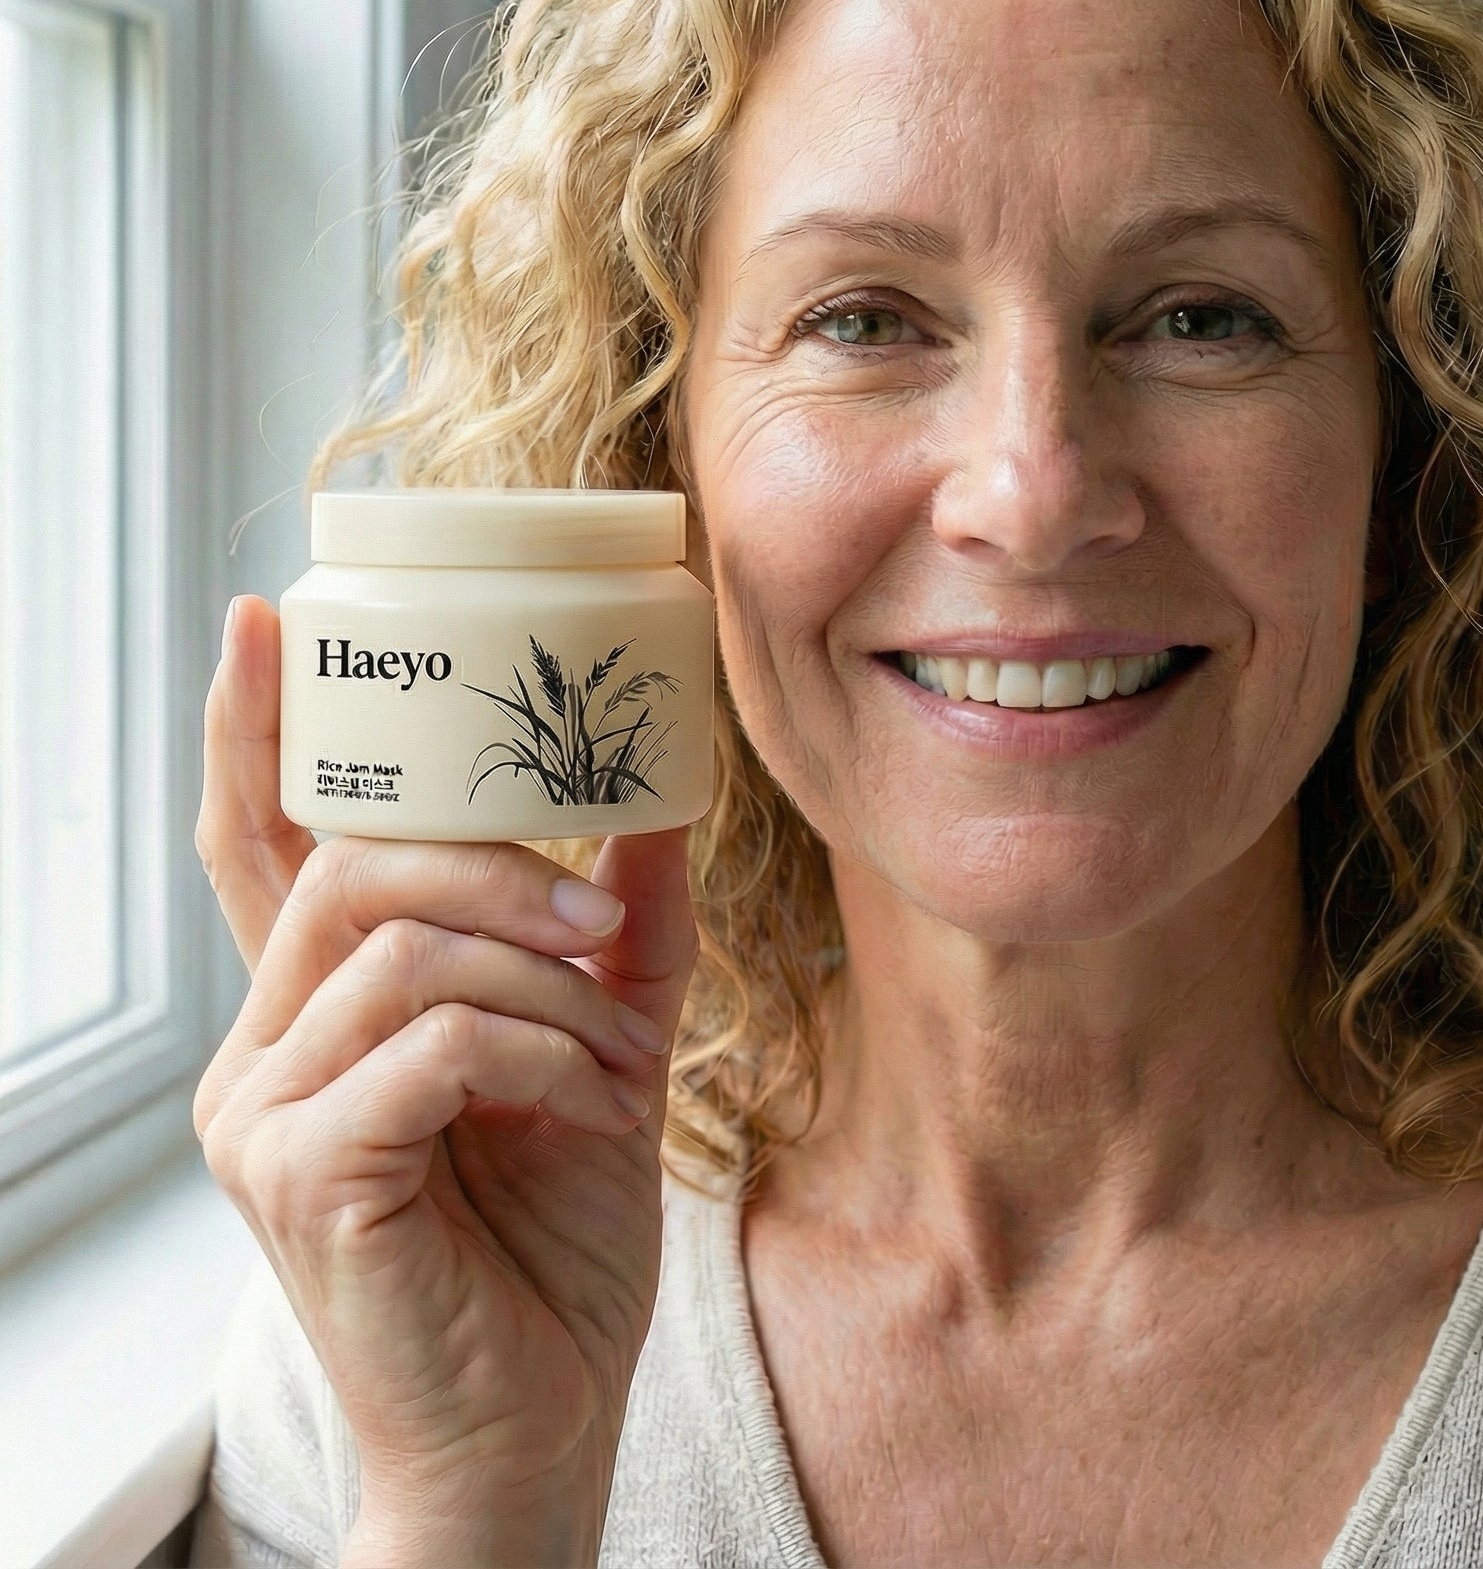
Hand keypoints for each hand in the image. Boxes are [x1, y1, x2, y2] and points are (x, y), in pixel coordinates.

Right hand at [193, 595, 698, 1566]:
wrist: (538, 1428)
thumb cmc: (551, 1245)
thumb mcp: (602, 1053)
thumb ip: (616, 933)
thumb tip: (656, 801)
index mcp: (320, 1013)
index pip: (264, 846)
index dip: (259, 734)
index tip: (269, 622)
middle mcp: (262, 1051)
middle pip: (355, 866)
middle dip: (498, 864)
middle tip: (603, 917)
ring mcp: (263, 1115)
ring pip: (402, 944)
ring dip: (543, 978)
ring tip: (621, 1050)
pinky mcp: (302, 1175)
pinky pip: (433, 1040)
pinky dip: (539, 1052)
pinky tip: (591, 1107)